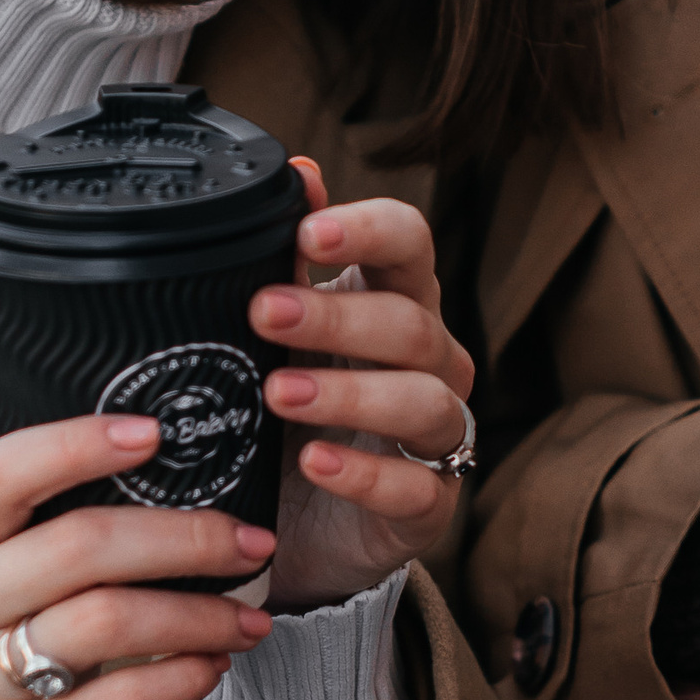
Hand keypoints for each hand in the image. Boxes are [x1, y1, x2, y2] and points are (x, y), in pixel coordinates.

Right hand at [0, 417, 278, 699]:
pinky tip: (212, 670)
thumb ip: (48, 545)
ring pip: (106, 621)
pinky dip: (182, 680)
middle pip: (79, 546)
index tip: (158, 433)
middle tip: (253, 541)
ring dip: (199, 614)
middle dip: (185, 537)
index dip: (80, 443)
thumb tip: (170, 481)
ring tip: (250, 619)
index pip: (2, 473)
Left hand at [252, 158, 478, 612]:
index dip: (369, 230)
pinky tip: (315, 462)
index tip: (310, 231)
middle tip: (263, 313)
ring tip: (277, 395)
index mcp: (394, 302)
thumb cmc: (287, 415)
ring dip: (349, 392)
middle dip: (336, 316)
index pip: (410, 243)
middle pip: (410, 322)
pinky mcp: (428, 505)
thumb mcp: (277, 338)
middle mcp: (429, 362)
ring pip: (422, 400)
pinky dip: (365, 472)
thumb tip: (298, 170)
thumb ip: (289, 259)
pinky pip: (415, 486)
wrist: (290, 529)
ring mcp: (436, 434)